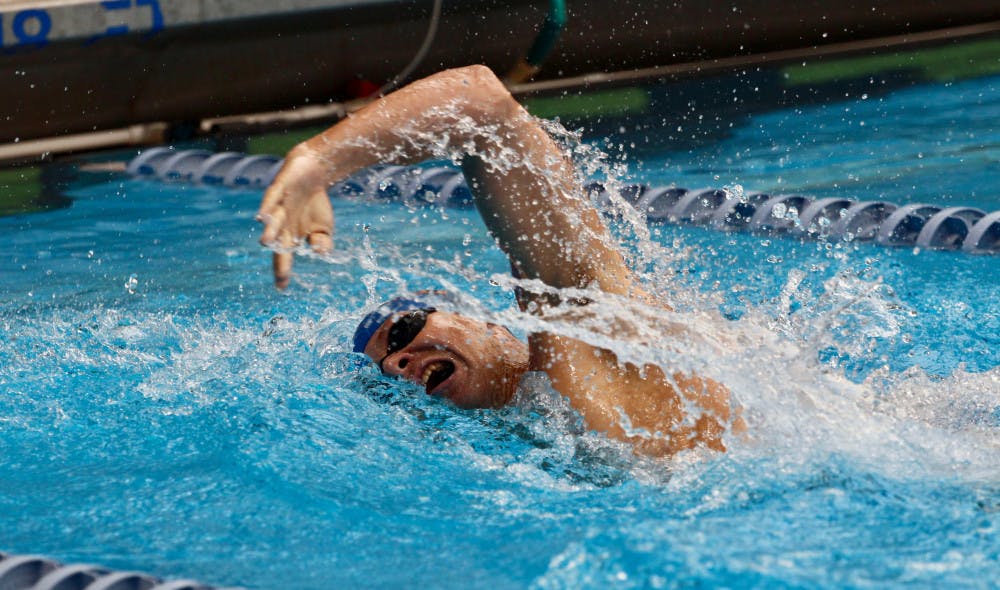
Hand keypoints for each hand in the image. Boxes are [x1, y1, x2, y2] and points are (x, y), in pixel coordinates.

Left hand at [257, 146, 334, 288]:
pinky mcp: (278, 189)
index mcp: (290, 236)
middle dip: (279, 258)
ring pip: (273, 221)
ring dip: (270, 231)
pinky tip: (262, 216)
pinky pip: (271, 198)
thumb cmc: (314, 205)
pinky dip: (267, 206)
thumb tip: (319, 252)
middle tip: (281, 275)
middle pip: (277, 243)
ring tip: (267, 243)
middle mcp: (281, 225)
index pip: (284, 257)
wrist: (313, 172)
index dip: (282, 271)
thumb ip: (323, 243)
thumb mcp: (324, 229)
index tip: (282, 288)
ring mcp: (278, 207)